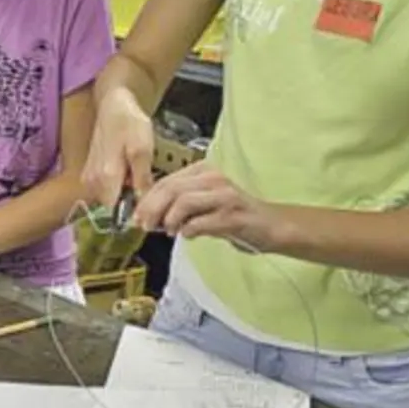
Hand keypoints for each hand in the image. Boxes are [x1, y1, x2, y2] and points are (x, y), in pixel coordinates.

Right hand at [81, 86, 155, 220]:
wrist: (114, 105)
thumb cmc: (129, 123)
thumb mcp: (143, 150)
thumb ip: (142, 181)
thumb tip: (144, 206)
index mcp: (106, 178)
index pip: (116, 215)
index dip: (134, 216)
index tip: (150, 209)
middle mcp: (93, 182)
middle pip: (113, 209)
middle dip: (132, 206)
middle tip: (149, 190)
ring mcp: (89, 179)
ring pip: (110, 200)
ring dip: (126, 196)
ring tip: (142, 180)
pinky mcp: (89, 175)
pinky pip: (105, 191)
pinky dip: (119, 188)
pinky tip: (131, 175)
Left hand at [133, 162, 285, 252]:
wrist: (271, 225)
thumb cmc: (234, 216)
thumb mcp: (203, 204)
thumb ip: (178, 205)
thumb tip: (149, 215)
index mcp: (203, 172)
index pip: (166, 181)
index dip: (147, 200)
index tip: (137, 216)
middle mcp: (214, 178)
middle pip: (171, 189)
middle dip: (152, 209)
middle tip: (145, 225)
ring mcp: (225, 196)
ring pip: (184, 202)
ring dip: (170, 219)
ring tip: (169, 231)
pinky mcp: (233, 215)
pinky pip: (202, 222)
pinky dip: (189, 230)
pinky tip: (188, 235)